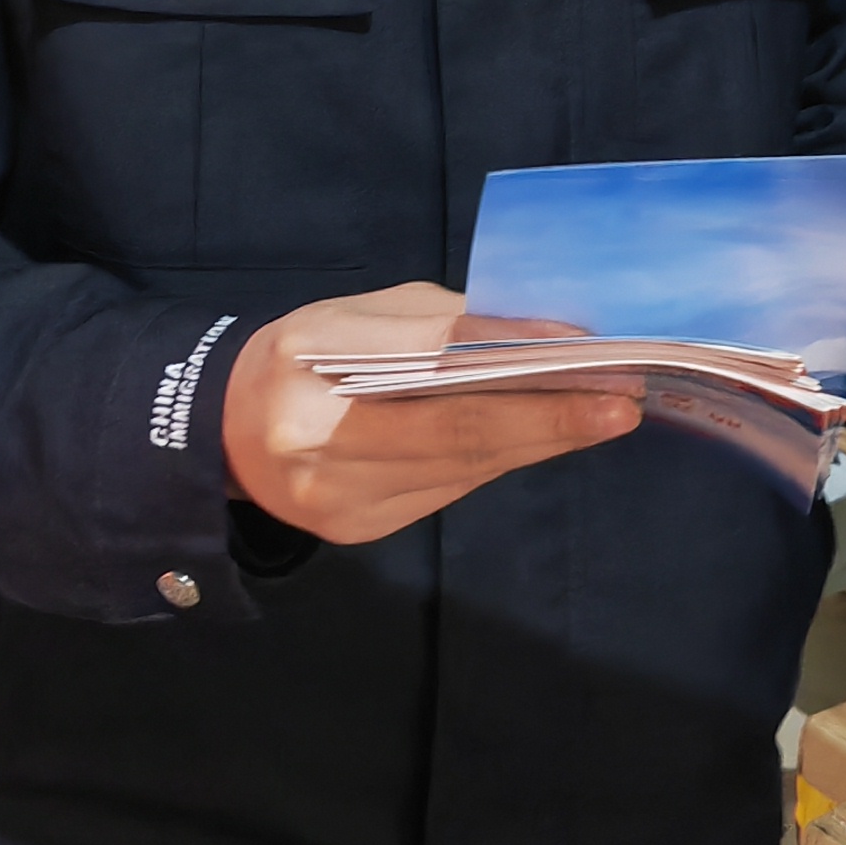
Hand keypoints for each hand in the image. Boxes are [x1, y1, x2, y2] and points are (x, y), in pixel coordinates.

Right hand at [223, 284, 638, 543]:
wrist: (225, 431)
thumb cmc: (306, 356)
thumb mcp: (358, 315)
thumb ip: (440, 323)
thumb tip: (541, 335)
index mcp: (309, 358)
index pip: (432, 357)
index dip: (515, 357)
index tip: (586, 351)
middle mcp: (316, 436)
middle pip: (456, 430)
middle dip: (549, 417)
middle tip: (621, 402)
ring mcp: (335, 495)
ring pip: (462, 466)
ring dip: (539, 441)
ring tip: (599, 414)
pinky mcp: (356, 529)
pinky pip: (447, 491)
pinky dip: (498, 461)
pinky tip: (541, 440)